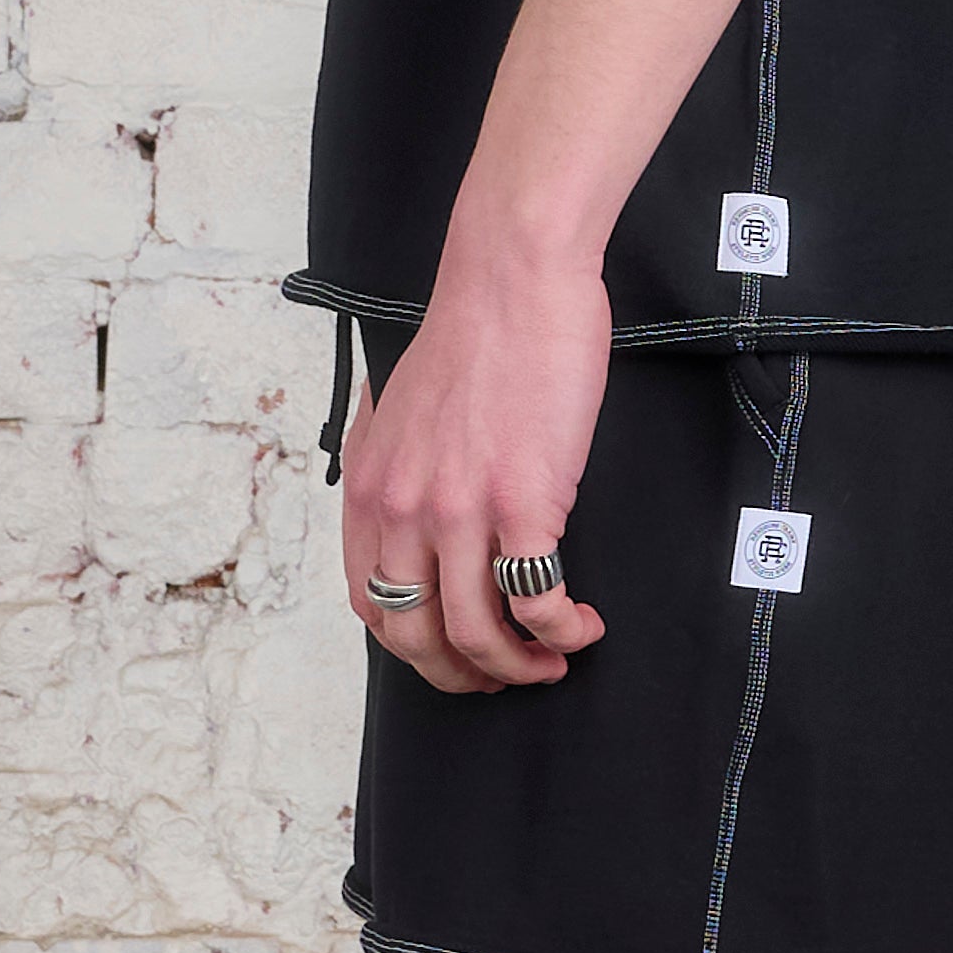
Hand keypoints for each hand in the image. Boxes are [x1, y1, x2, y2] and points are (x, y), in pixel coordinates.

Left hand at [340, 246, 611, 692]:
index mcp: (373, 486)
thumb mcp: (405, 408)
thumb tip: (418, 517)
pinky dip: (561, 629)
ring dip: (519, 665)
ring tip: (552, 660)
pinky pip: (537, 598)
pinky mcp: (524, 501)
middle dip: (463, 674)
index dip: (414, 647)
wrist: (514, 276)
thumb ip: (403, 467)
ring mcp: (462, 510)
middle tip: (502, 677)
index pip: (372, 604)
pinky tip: (581, 624)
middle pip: (418, 636)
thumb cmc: (476, 329)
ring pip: (478, 632)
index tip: (451, 655)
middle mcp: (405, 508)